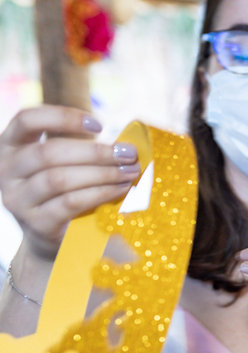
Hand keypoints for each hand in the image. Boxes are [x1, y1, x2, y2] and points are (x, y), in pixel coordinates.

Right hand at [0, 106, 139, 261]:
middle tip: (128, 154)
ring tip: (129, 172)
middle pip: (48, 152)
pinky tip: (120, 189)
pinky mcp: (36, 222)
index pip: (27, 119)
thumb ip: (81, 147)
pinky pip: (70, 202)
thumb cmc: (62, 189)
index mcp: (9, 145)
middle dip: (95, 152)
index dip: (63, 117)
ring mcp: (17, 198)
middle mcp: (6, 170)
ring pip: (59, 178)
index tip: (99, 125)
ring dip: (102, 173)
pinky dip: (100, 193)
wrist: (50, 235)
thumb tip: (125, 144)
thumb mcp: (64, 163)